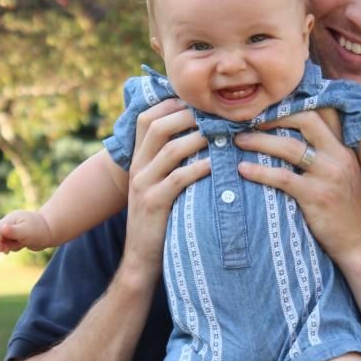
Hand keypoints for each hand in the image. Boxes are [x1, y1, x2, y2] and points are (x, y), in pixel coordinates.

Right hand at [0, 211, 51, 252]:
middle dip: (1, 243)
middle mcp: (11, 222)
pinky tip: (21, 246)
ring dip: (8, 245)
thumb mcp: (26, 232)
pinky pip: (10, 242)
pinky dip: (13, 246)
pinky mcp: (18, 235)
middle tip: (6, 252)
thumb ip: (13, 231)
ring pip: (4, 240)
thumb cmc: (40, 231)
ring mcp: (14, 228)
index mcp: (12, 218)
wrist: (52, 233)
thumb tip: (2, 228)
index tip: (1, 250)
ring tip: (20, 246)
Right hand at [122, 98, 209, 280]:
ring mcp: (143, 185)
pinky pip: (178, 179)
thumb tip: (202, 138)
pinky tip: (216, 164)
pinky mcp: (154, 204)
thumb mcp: (159, 186)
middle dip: (188, 115)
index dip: (172, 104)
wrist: (140, 258)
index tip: (200, 101)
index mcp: (138, 159)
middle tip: (217, 112)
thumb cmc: (160, 219)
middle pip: (157, 126)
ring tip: (223, 133)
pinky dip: (199, 168)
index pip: (148, 118)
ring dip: (199, 138)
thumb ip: (171, 163)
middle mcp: (137, 167)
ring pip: (170, 149)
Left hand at [234, 111, 360, 265]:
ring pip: (289, 147)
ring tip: (239, 141)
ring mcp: (329, 175)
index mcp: (345, 149)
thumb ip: (329, 158)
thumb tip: (299, 145)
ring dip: (260, 141)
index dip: (296, 104)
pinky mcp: (316, 196)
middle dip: (275, 115)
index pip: (324, 112)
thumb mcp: (347, 177)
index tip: (272, 105)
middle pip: (306, 119)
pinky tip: (243, 170)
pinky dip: (259, 171)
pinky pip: (282, 178)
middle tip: (251, 118)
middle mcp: (339, 156)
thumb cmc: (349, 214)